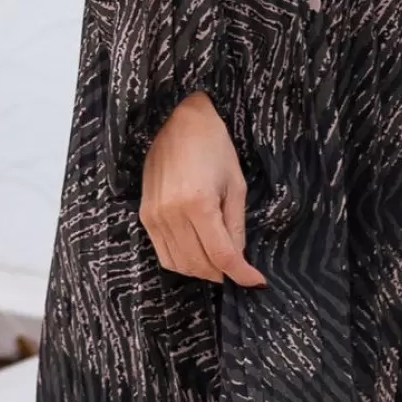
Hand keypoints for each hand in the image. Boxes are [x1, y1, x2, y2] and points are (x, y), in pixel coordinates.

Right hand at [140, 92, 266, 286]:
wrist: (176, 120)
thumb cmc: (213, 146)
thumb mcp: (235, 184)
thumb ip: (235, 225)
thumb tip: (238, 258)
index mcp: (199, 203)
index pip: (222, 256)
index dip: (242, 274)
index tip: (256, 281)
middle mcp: (172, 214)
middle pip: (200, 264)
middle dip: (223, 273)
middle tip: (239, 268)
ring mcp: (154, 216)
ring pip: (180, 264)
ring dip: (202, 270)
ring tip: (218, 261)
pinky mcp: (145, 216)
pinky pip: (163, 254)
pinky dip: (182, 262)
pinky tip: (197, 252)